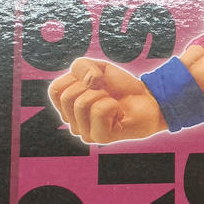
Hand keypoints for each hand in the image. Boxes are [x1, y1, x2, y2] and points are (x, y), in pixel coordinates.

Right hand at [48, 59, 164, 144]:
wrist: (148, 99)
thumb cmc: (120, 87)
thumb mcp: (97, 68)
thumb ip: (81, 66)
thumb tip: (89, 83)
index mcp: (68, 109)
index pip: (55, 90)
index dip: (77, 77)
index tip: (94, 82)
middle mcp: (73, 124)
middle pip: (67, 97)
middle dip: (91, 87)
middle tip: (106, 94)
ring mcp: (86, 134)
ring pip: (81, 104)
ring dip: (102, 95)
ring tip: (113, 103)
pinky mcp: (100, 138)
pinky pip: (99, 110)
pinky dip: (112, 105)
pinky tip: (119, 113)